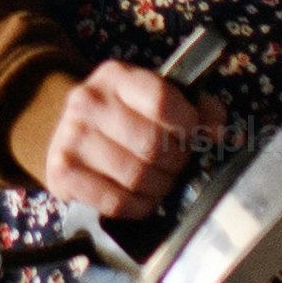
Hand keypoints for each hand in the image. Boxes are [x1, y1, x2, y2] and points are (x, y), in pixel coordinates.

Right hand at [32, 62, 219, 220]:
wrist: (71, 134)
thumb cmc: (125, 117)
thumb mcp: (155, 98)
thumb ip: (195, 107)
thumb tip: (220, 132)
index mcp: (116, 76)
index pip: (162, 100)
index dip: (188, 124)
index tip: (194, 135)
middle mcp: (87, 102)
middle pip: (151, 144)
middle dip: (176, 161)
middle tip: (177, 164)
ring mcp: (70, 138)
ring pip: (136, 176)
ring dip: (160, 186)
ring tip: (161, 182)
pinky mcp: (62, 173)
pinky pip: (116, 202)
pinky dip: (139, 206)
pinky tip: (143, 198)